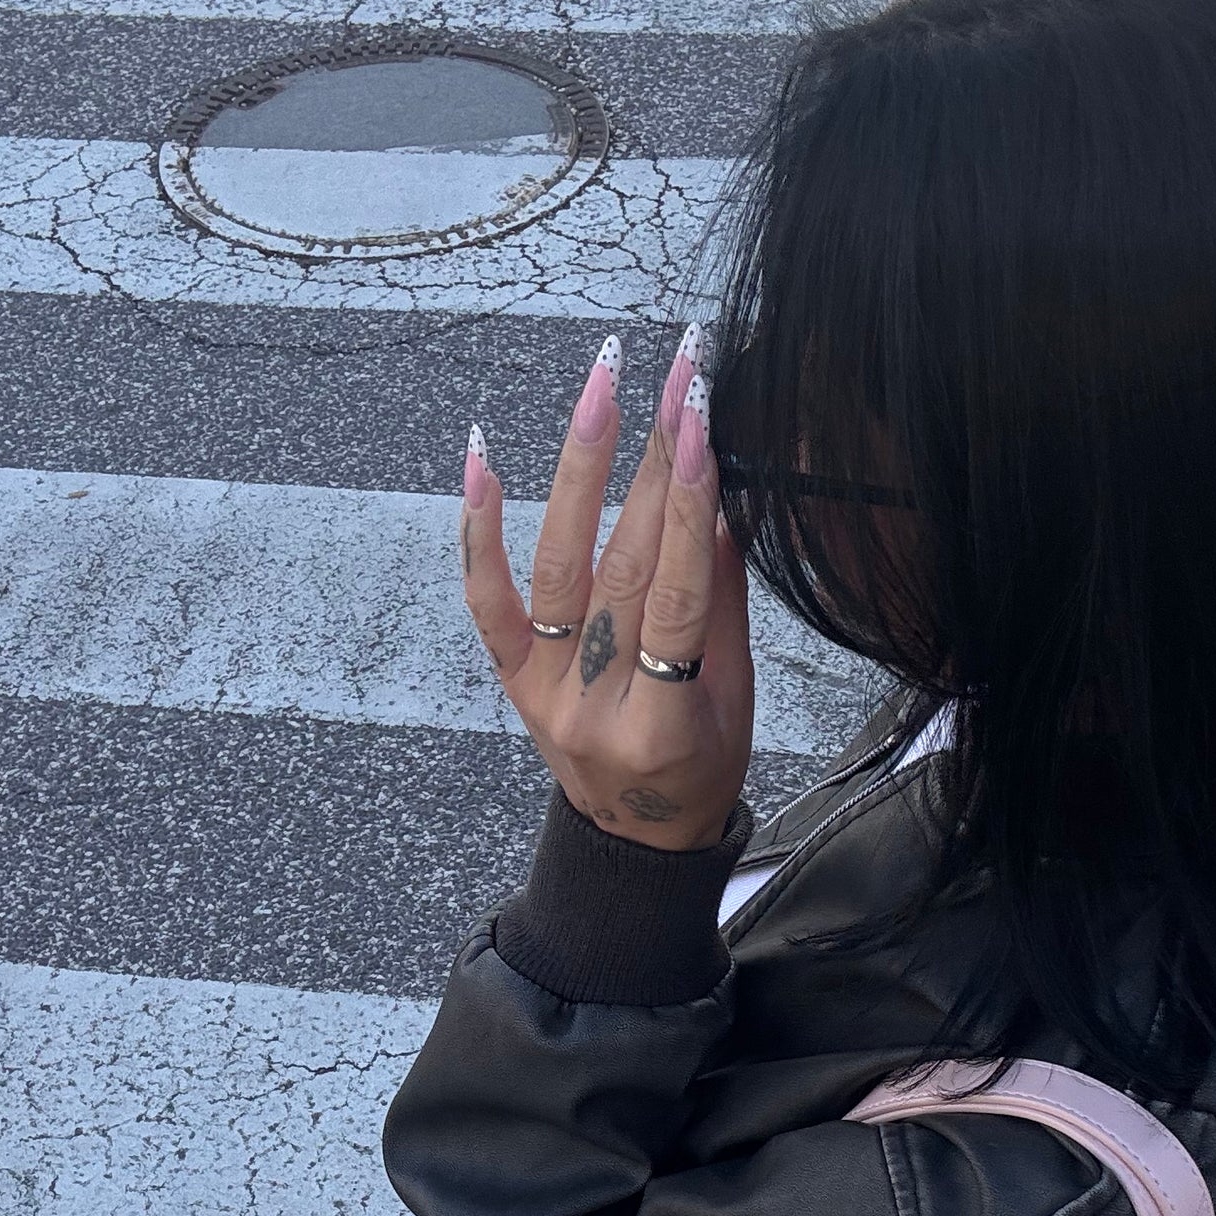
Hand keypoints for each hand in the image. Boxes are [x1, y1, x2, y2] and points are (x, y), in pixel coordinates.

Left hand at [458, 328, 754, 849]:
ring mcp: (541, 692)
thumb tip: (718, 492)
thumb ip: (722, 599)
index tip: (702, 423)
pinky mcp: (509, 678)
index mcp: (661, 728)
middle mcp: (590, 709)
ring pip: (559, 567)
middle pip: (622, 570)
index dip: (690, 508)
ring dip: (581, 466)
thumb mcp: (735, 695)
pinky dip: (480, 528)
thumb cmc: (699, 763)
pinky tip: (481, 456)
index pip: (676, 599)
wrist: (634, 838)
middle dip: (653, 462)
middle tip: (674, 377)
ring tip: (605, 384)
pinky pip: (488, 600)